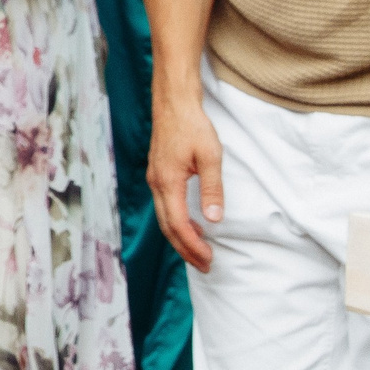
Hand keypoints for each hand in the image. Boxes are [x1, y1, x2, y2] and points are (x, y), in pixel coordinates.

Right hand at [149, 93, 224, 271]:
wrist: (173, 104)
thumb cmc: (193, 126)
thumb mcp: (210, 157)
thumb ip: (212, 189)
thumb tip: (214, 219)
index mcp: (168, 182)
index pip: (178, 225)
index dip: (193, 245)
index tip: (209, 259)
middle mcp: (157, 184)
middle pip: (167, 227)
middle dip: (185, 250)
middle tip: (205, 266)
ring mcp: (155, 179)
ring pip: (164, 218)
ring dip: (180, 238)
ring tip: (199, 252)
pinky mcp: (158, 174)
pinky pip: (164, 207)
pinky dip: (176, 223)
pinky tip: (192, 225)